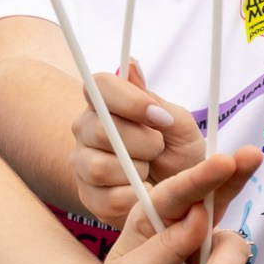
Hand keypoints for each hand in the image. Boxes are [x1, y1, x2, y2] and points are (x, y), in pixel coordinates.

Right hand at [70, 60, 206, 226]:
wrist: (181, 195)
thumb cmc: (178, 154)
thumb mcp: (181, 126)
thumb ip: (157, 101)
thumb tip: (131, 64)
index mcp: (106, 104)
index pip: (98, 86)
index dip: (130, 101)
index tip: (160, 118)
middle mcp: (86, 129)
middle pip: (101, 130)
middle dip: (143, 143)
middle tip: (159, 149)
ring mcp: (82, 164)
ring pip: (99, 167)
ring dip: (136, 173)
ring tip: (149, 173)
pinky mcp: (88, 196)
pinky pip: (107, 198)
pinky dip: (135, 198)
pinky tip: (144, 193)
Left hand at [80, 145, 259, 263]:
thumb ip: (165, 247)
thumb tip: (199, 217)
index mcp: (154, 222)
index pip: (179, 194)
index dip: (203, 175)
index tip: (226, 159)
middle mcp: (187, 234)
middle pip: (220, 201)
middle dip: (236, 178)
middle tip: (251, 156)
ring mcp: (209, 262)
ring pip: (233, 257)